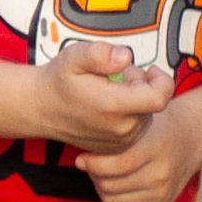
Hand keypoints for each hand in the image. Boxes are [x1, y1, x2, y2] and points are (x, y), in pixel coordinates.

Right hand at [31, 41, 172, 153]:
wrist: (39, 109)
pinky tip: (107, 109)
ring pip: (146, 115)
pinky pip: (137, 128)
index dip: (162, 80)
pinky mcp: (117, 148)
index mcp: (113, 106)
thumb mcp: (73, 56)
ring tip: (108, 92)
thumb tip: (125, 57)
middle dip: (141, 86)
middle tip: (115, 77)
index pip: (160, 97)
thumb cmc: (58, 81)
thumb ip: (100, 53)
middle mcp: (121, 129)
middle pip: (152, 103)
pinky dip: (129, 114)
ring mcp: (120, 142)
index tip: (149, 70)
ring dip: (134, 100)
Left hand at [79, 95, 201, 201]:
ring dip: (100, 189)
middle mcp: (161, 174)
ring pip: (113, 201)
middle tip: (92, 164)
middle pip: (110, 185)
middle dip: (94, 175)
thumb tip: (82, 153)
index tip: (82, 158)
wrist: (191, 139)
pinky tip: (113, 192)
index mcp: (156, 148)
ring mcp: (162, 193)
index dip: (93, 164)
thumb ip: (115, 134)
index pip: (118, 164)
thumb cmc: (157, 128)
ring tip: (104, 175)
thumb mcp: (139, 121)